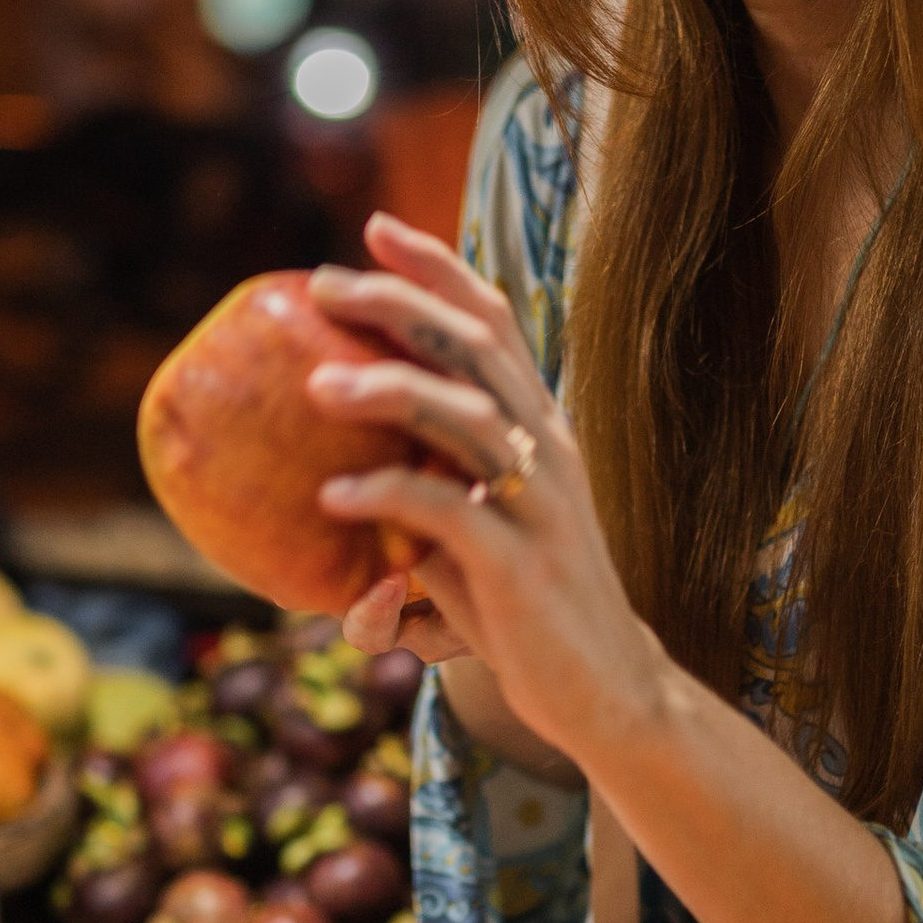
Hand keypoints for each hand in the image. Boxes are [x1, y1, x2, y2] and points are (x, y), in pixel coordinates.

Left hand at [307, 213, 664, 773]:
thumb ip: (427, 489)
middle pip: (477, 347)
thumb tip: (338, 473)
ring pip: (468, 417)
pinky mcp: (521, 565)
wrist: (607, 692)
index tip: (374, 230)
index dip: (438, 268)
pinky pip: (447, 512)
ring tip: (316, 385)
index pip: (494, 322)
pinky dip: (386, 494)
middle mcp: (548, 450)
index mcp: (541, 428)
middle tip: (323, 285)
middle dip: (400, 304)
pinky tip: (334, 495)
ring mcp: (540, 505)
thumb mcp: (478, 531)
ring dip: (388, 391)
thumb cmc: (530, 611)